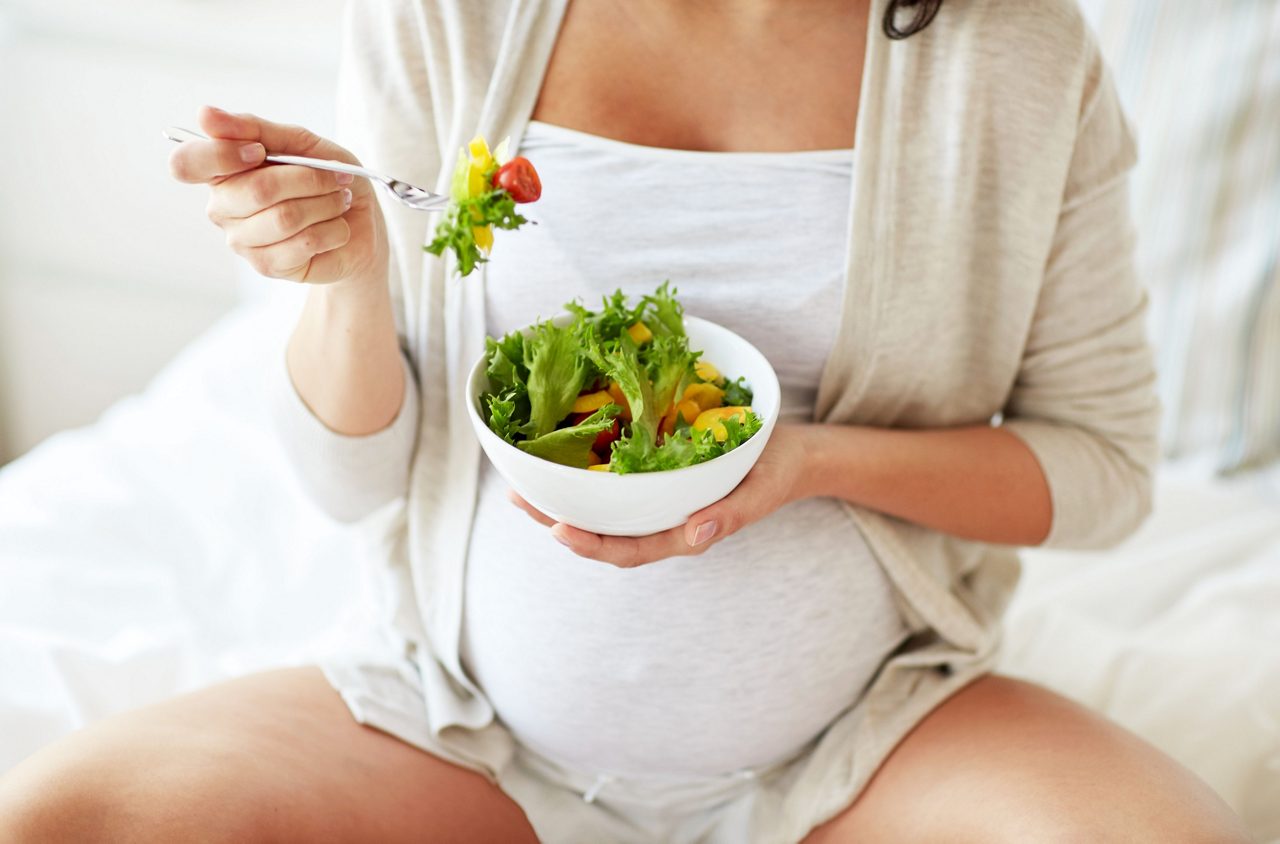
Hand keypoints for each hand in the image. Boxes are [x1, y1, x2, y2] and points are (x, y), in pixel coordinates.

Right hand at [169, 105, 386, 285]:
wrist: (360, 224)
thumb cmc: (325, 178)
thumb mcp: (300, 142)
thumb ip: (255, 128)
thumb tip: (205, 115)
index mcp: (220, 171)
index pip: (186, 163)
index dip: (223, 155)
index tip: (259, 151)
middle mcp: (222, 207)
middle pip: (258, 189)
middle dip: (310, 179)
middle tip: (335, 178)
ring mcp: (242, 241)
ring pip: (285, 218)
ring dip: (327, 204)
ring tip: (340, 201)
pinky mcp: (268, 266)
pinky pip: (304, 243)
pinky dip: (334, 230)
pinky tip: (337, 227)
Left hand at [508, 424, 813, 567]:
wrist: (790, 454)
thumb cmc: (775, 475)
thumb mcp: (760, 493)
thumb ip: (730, 516)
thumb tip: (696, 535)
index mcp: (683, 534)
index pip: (629, 550)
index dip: (592, 545)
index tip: (559, 530)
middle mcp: (662, 522)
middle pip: (602, 532)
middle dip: (558, 520)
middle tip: (518, 498)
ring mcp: (657, 501)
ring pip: (601, 509)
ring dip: (562, 498)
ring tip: (523, 481)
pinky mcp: (655, 476)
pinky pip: (614, 482)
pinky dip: (585, 471)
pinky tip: (560, 454)